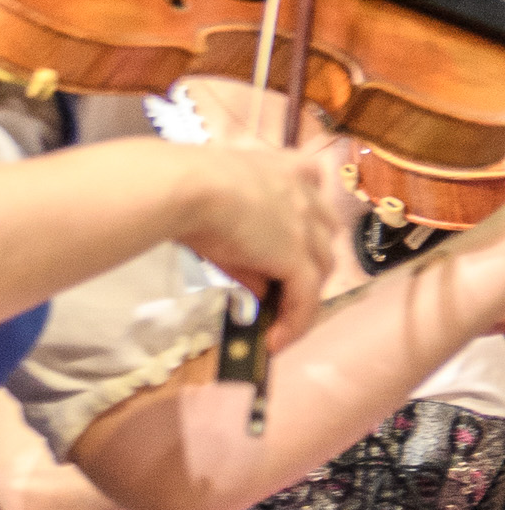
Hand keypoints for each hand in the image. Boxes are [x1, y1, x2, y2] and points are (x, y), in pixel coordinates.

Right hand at [172, 138, 355, 350]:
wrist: (186, 186)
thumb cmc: (185, 185)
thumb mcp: (214, 208)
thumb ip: (241, 245)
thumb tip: (257, 288)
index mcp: (285, 167)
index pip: (312, 183)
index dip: (308, 209)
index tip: (294, 229)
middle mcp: (304, 193)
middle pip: (324, 234)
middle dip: (310, 260)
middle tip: (285, 288)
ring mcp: (305, 227)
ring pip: (321, 270)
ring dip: (304, 298)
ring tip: (280, 323)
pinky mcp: (297, 257)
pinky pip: (306, 299)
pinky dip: (295, 324)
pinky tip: (275, 342)